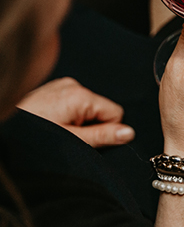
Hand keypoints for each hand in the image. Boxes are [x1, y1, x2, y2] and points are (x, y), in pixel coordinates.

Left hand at [17, 77, 133, 147]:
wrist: (3, 130)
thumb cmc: (32, 138)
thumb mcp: (72, 141)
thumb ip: (102, 135)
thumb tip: (129, 133)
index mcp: (80, 95)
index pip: (115, 113)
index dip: (105, 130)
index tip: (86, 139)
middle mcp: (72, 85)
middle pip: (100, 109)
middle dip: (90, 125)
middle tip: (68, 136)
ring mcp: (60, 85)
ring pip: (86, 107)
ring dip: (77, 120)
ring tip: (56, 130)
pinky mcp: (51, 89)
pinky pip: (72, 102)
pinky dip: (66, 114)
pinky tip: (51, 122)